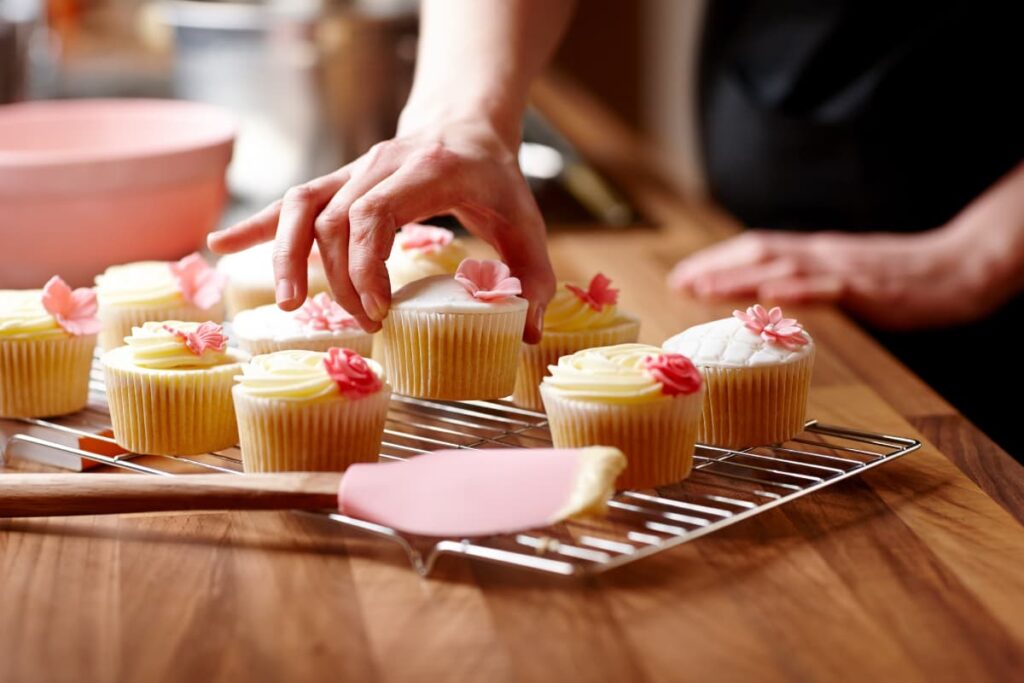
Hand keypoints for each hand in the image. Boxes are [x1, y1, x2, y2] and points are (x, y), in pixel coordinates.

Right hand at [208, 119, 554, 341]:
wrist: (466, 125)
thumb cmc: (496, 180)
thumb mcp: (527, 224)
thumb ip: (533, 277)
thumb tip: (527, 335)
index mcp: (426, 170)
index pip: (373, 214)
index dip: (364, 265)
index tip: (378, 310)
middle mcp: (380, 164)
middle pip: (333, 219)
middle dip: (338, 278)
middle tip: (362, 323)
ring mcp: (353, 169)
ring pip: (301, 206)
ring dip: (284, 256)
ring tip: (285, 303)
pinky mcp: (337, 181)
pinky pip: (289, 202)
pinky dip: (255, 227)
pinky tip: (220, 248)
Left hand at [668, 227, 1008, 329]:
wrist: (957, 269)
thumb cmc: (903, 277)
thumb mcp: (847, 276)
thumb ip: (812, 282)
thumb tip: (774, 298)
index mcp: (815, 253)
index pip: (756, 249)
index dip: (717, 260)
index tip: (684, 275)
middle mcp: (821, 254)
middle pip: (757, 253)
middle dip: (714, 267)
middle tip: (679, 281)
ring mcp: (841, 269)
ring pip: (780, 268)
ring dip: (738, 277)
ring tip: (703, 287)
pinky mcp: (865, 288)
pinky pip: (824, 288)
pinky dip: (792, 290)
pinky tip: (768, 294)